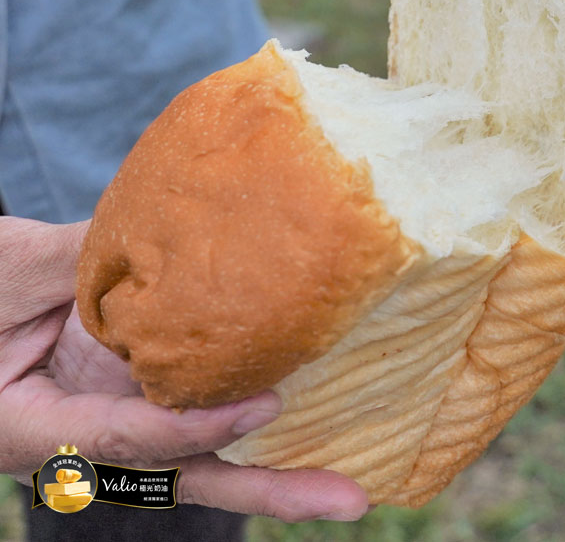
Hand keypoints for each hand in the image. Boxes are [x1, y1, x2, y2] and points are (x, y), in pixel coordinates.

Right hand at [0, 217, 367, 521]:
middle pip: (187, 476)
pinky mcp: (148, 400)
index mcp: (38, 427)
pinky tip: (321, 423)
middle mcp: (93, 444)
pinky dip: (255, 429)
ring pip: (205, 462)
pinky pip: (205, 421)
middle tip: (351, 499)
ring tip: (354, 486)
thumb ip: (77, 262)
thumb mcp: (9, 273)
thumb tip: (166, 240)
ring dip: (278, 473)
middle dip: (270, 491)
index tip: (266, 405)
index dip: (194, 426)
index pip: (126, 438)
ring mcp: (128, 424)